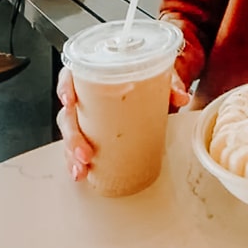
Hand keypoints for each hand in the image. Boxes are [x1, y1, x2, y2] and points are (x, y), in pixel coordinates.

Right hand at [56, 67, 190, 181]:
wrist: (153, 87)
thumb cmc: (146, 78)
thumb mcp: (158, 76)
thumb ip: (170, 84)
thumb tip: (182, 96)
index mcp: (93, 75)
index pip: (70, 77)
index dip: (65, 87)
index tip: (70, 101)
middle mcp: (85, 96)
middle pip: (68, 114)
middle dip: (72, 135)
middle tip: (84, 151)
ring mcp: (86, 117)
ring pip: (70, 134)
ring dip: (72, 153)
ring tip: (83, 168)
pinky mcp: (90, 134)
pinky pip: (75, 147)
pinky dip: (76, 161)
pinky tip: (82, 173)